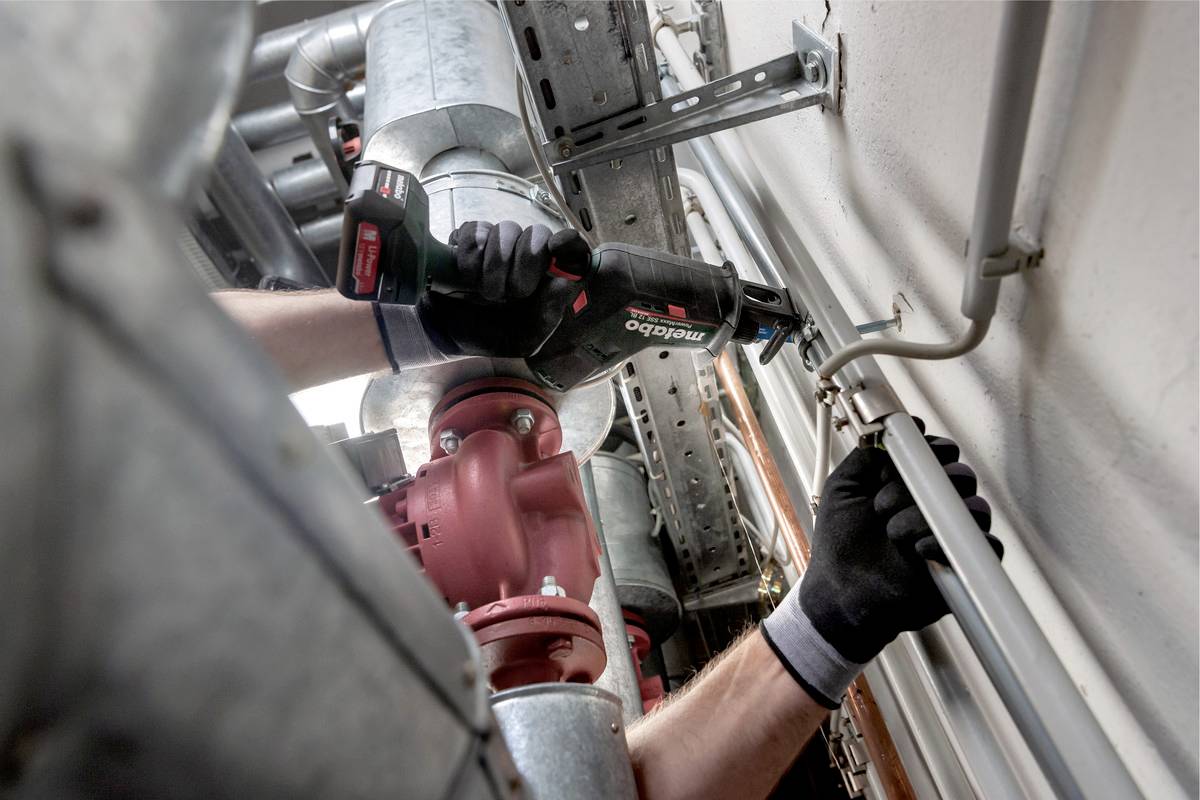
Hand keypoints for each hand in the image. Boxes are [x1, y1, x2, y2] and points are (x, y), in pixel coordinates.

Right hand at [417, 221, 589, 357]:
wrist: (449, 335)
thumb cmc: (493, 334)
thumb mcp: (524, 339)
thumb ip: (547, 315)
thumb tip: (563, 283)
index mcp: (547, 275)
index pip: (571, 246)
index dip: (569, 242)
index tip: (559, 248)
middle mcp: (525, 253)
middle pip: (537, 233)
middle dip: (527, 262)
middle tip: (514, 293)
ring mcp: (496, 243)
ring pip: (506, 229)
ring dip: (496, 265)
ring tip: (487, 293)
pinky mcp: (466, 240)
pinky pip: (474, 231)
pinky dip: (471, 255)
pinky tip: (467, 277)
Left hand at [761, 425, 1000, 706]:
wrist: (840, 592)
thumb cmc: (839, 545)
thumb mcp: (843, 487)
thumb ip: (867, 455)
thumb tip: (896, 425)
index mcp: (912, 487)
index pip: (942, 456)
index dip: (934, 451)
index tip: (917, 453)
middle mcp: (935, 507)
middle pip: (962, 477)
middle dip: (926, 483)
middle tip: (884, 505)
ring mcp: (950, 536)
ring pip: (972, 509)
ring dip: (928, 516)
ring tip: (894, 533)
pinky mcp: (960, 566)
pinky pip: (984, 546)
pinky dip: (950, 544)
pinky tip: (919, 550)